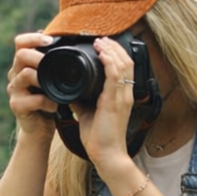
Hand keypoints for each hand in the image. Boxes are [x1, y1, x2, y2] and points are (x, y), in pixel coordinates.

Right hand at [7, 32, 57, 142]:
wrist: (39, 129)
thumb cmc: (47, 102)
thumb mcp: (51, 81)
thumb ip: (53, 66)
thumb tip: (72, 45)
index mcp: (22, 65)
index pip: (20, 42)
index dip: (33, 37)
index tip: (50, 40)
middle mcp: (15, 74)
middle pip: (21, 55)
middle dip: (39, 56)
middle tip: (53, 63)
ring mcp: (14, 90)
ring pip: (25, 74)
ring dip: (43, 78)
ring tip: (55, 85)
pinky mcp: (17, 106)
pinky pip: (34, 99)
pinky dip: (48, 102)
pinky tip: (55, 105)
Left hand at [71, 36, 134, 180]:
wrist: (106, 156)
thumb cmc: (99, 139)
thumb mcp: (88, 114)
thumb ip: (81, 101)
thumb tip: (70, 91)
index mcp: (121, 97)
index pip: (125, 68)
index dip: (116, 54)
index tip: (102, 46)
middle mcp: (125, 94)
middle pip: (127, 61)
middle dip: (114, 47)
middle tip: (101, 39)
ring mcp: (122, 97)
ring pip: (123, 64)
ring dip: (111, 50)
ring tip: (100, 41)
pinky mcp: (115, 101)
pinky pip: (115, 74)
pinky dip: (108, 60)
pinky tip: (100, 52)